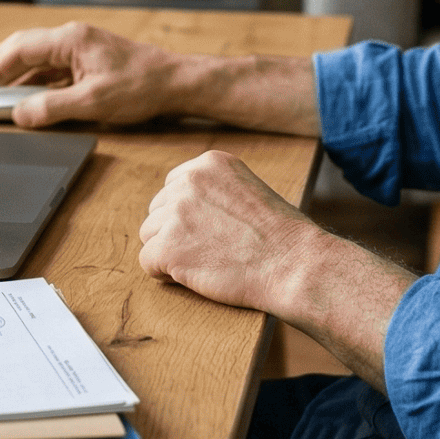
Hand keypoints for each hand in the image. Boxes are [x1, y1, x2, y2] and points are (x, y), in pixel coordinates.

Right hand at [0, 21, 186, 126]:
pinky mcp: (86, 61)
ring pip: (34, 57)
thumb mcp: (93, 102)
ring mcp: (79, 48)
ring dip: (11, 73)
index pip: (20, 50)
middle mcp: (72, 38)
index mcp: (71, 40)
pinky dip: (30, 80)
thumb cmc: (141, 87)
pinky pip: (49, 68)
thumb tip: (20, 114)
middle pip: (21, 48)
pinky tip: (22, 94)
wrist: (176, 82)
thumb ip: (52, 108)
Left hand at [135, 150, 326, 313]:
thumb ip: (214, 191)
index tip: (209, 229)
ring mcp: (176, 213)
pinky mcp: (168, 247)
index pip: (173, 186)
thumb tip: (183, 210)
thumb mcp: (248, 190)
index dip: (187, 213)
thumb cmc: (280, 236)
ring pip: (150, 235)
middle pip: (158, 210)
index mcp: (210, 163)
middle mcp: (189, 181)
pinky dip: (164, 273)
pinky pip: (147, 261)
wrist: (292, 264)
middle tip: (210, 249)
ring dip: (170, 251)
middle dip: (176, 232)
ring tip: (205, 262)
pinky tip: (193, 275)